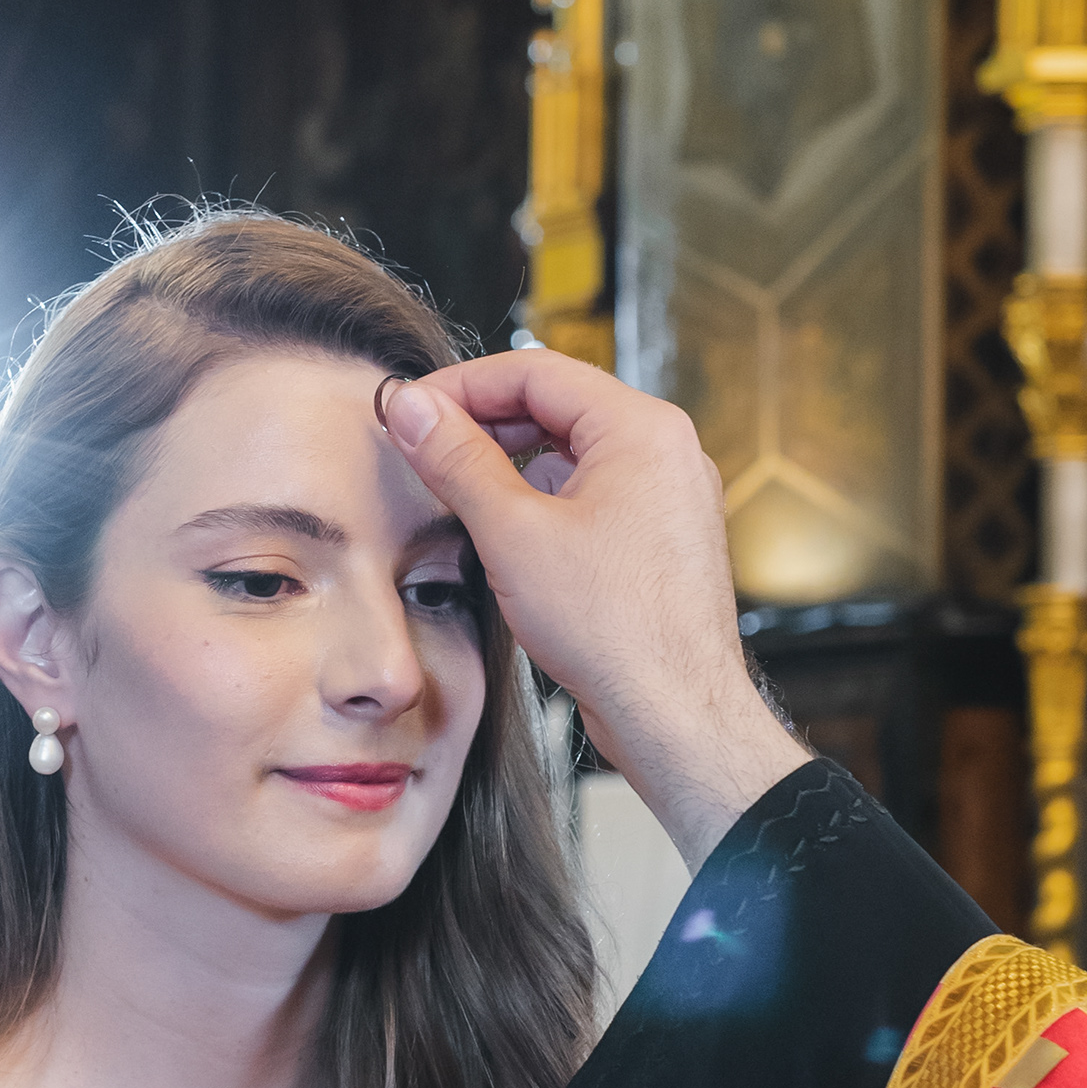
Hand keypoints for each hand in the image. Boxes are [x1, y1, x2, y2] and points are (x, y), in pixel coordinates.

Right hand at [384, 352, 807, 868]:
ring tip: (453, 488)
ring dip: (509, 461)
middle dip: (483, 421)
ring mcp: (670, 497)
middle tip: (421, 446)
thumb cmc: (615, 631)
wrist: (675, 716)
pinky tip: (503, 531)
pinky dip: (543, 498)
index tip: (410, 408)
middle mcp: (667, 452)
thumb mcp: (513, 533)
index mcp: (642, 429)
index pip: (536, 371)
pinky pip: (594, 494)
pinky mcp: (662, 540)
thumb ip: (457, 460)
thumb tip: (412, 407)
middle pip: (557, 405)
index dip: (462, 384)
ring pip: (573, 452)